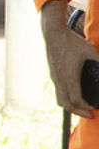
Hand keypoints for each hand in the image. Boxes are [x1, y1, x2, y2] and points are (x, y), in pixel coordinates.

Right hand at [43, 0, 98, 116]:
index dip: (84, 108)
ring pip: (60, 100)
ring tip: (81, 108)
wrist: (54, 34)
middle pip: (66, 104)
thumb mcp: (91, 51)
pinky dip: (66, 99)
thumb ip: (98, 63)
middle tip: (89, 114)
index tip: (93, 110)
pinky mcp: (53, 75)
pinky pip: (58, 93)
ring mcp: (55, 78)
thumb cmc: (72, 42)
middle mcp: (60, 80)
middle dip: (78, 112)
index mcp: (69, 76)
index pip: (75, 100)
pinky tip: (74, 95)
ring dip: (70, 107)